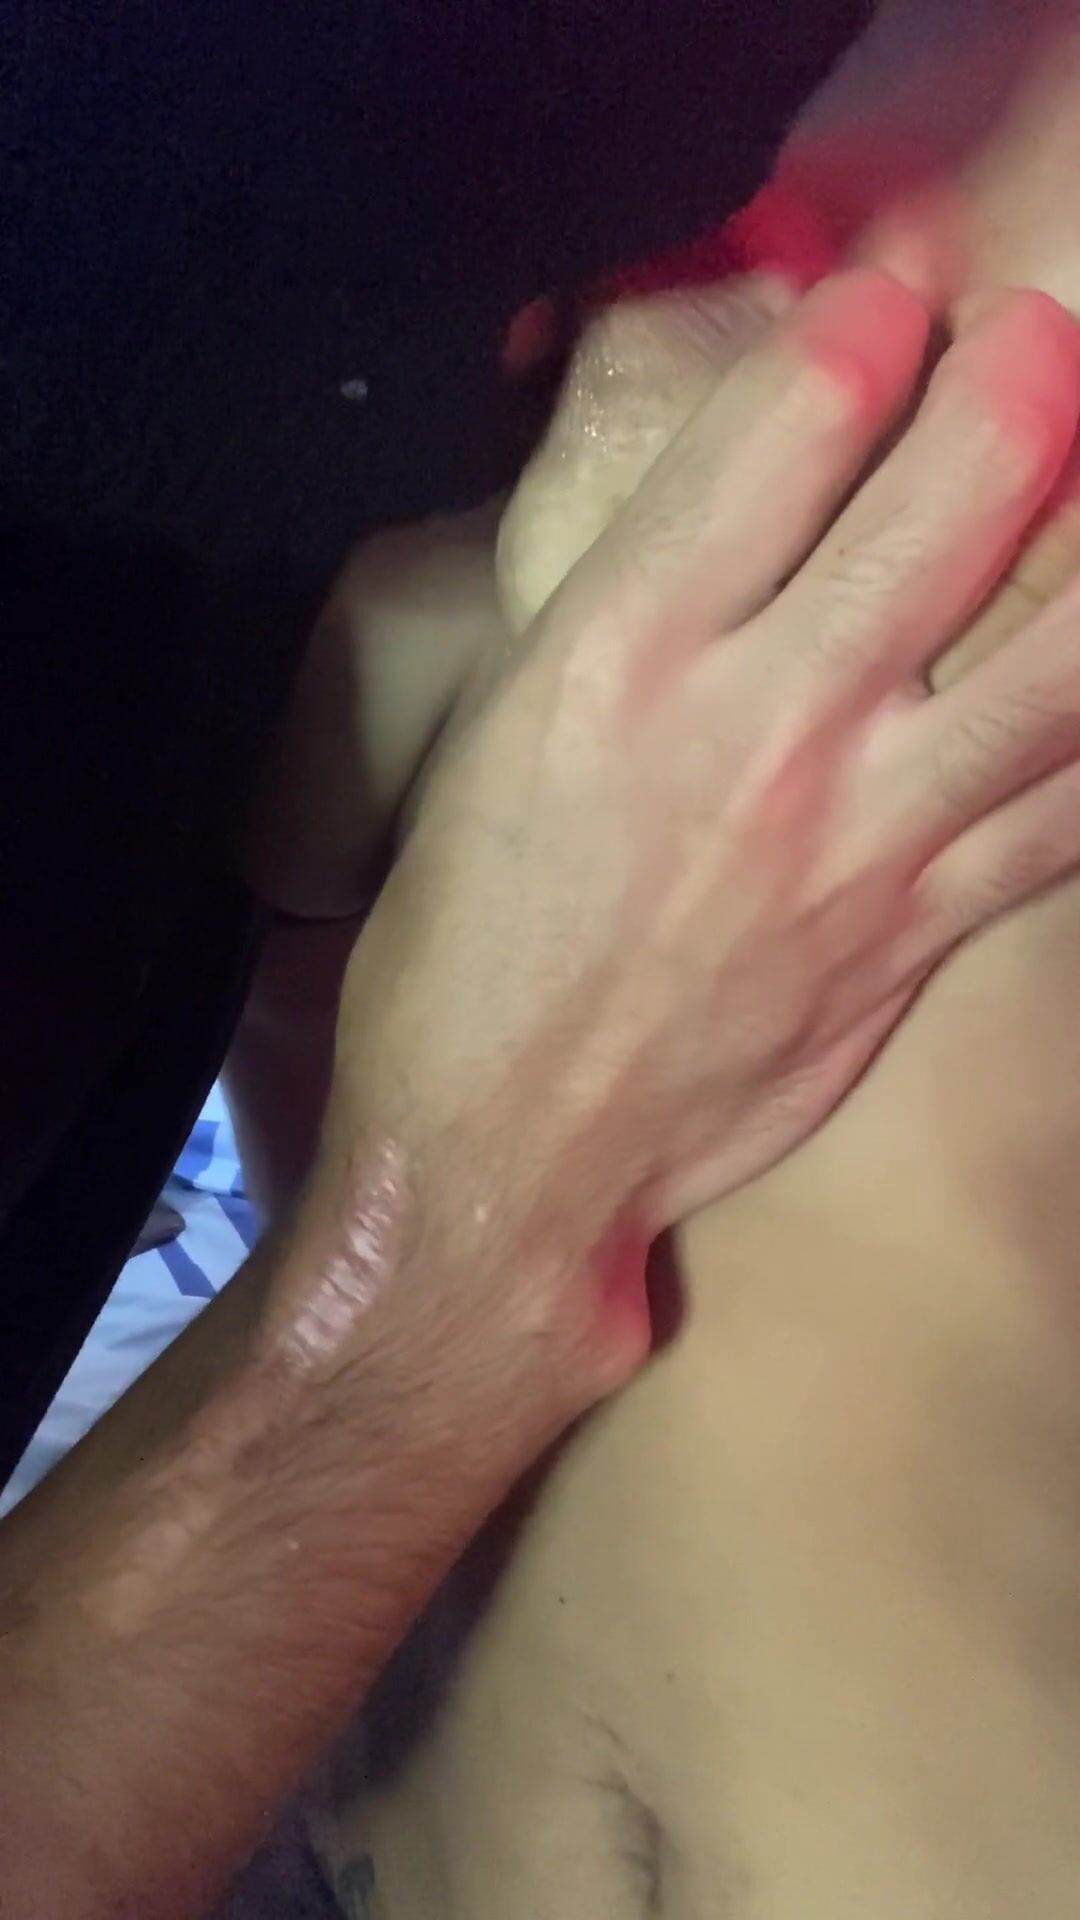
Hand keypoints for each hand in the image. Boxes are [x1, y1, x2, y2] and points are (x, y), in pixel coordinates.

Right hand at [330, 269, 1079, 1421]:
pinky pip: (1065, 817)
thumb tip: (727, 496)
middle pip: (946, 508)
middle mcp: (759, 723)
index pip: (784, 425)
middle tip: (1036, 342)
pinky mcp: (915, 931)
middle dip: (1019, 382)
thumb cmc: (470, 935)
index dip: (861, 325)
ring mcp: (859, 834)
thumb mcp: (504, 725)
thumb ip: (627, 599)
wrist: (509, 1145)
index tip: (889, 301)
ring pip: (1054, 662)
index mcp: (623, 651)